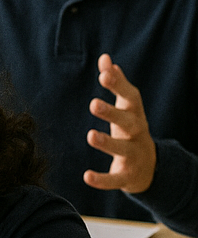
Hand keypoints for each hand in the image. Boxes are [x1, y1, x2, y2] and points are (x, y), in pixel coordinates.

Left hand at [84, 55, 156, 195]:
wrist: (150, 167)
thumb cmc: (131, 128)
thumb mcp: (127, 107)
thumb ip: (116, 83)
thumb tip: (105, 58)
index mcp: (135, 114)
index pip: (130, 97)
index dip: (118, 85)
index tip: (103, 74)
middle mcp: (137, 134)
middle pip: (128, 123)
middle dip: (113, 113)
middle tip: (93, 104)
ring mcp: (134, 155)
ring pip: (122, 149)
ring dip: (107, 143)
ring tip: (90, 135)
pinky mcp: (127, 176)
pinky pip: (115, 179)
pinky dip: (102, 180)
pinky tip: (86, 176)